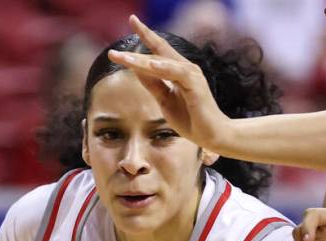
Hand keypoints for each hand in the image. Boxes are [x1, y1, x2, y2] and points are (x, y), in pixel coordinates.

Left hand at [107, 15, 232, 151]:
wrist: (212, 135)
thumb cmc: (191, 119)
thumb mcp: (164, 100)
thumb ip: (153, 84)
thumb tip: (136, 69)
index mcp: (177, 70)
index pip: (158, 49)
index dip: (145, 35)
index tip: (131, 19)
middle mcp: (185, 68)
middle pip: (158, 51)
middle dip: (136, 47)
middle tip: (113, 50)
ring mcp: (191, 75)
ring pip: (163, 61)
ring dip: (142, 60)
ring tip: (124, 58)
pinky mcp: (196, 84)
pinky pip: (178, 72)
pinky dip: (164, 67)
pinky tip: (151, 64)